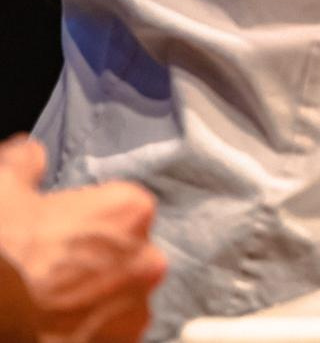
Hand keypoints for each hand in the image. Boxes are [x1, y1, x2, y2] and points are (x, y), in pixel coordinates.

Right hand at [0, 137, 165, 342]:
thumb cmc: (4, 251)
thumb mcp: (4, 191)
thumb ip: (25, 164)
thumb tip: (30, 152)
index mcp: (130, 211)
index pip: (122, 210)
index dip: (87, 222)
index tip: (60, 235)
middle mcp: (147, 259)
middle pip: (126, 256)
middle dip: (96, 263)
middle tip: (52, 273)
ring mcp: (136, 309)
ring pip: (120, 298)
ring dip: (95, 300)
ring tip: (50, 304)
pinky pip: (111, 333)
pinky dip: (90, 330)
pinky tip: (56, 325)